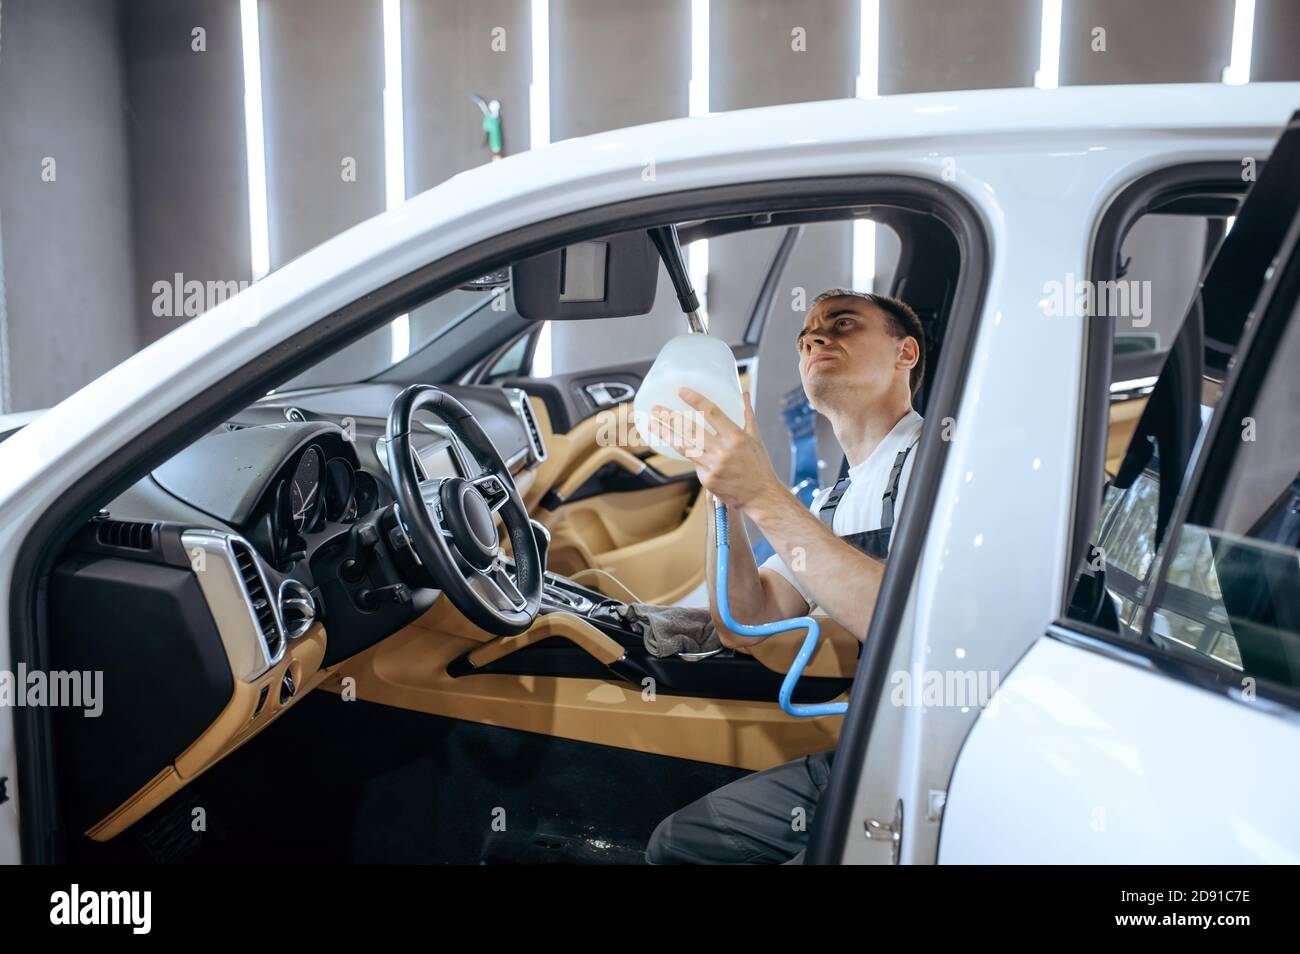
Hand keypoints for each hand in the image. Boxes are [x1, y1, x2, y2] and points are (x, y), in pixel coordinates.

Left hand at [647, 389, 781, 511]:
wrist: (760, 495)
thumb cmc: (758, 464)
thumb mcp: (755, 437)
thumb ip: (747, 413)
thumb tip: (742, 393)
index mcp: (736, 436)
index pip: (712, 413)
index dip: (695, 400)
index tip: (681, 391)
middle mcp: (723, 450)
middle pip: (691, 429)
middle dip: (671, 417)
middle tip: (656, 408)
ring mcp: (713, 466)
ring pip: (684, 446)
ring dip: (666, 433)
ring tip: (652, 423)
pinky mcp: (707, 479)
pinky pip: (692, 462)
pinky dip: (683, 451)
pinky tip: (671, 442)